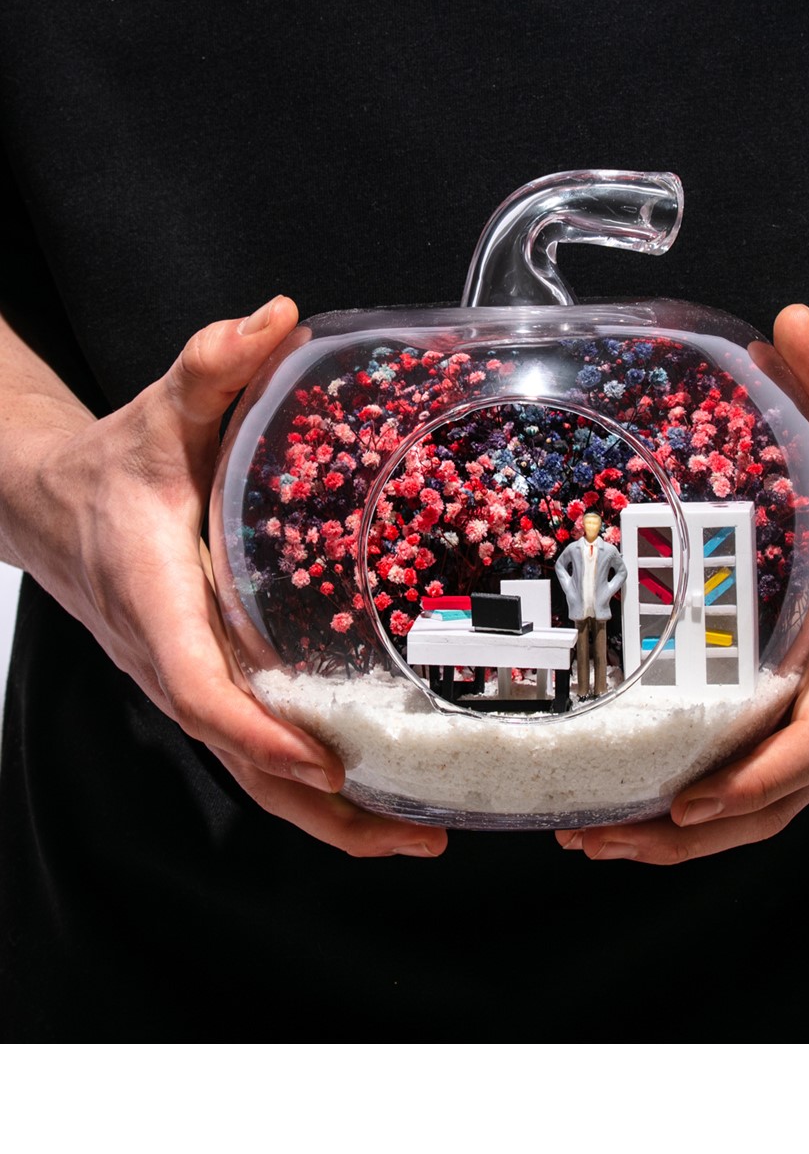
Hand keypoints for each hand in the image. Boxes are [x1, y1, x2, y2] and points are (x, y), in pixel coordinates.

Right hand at [2, 298, 445, 857]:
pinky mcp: (202, 681)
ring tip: (415, 837)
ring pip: (250, 771)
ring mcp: (185, 680)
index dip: (256, 731)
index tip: (323, 762)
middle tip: (415, 837)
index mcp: (156, 597)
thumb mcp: (160, 409)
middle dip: (324, 809)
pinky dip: (309, 783)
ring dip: (328, 816)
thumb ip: (211, 365)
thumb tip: (278, 316)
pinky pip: (252, 747)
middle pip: (240, 760)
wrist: (48, 506)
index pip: (197, 684)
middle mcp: (169, 657)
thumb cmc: (109, 468)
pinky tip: (372, 789)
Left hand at [556, 304, 808, 863]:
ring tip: (592, 838)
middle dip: (690, 828)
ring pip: (769, 809)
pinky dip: (704, 816)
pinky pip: (765, 788)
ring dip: (682, 840)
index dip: (763, 769)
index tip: (692, 797)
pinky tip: (635, 812)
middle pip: (780, 794)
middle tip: (596, 832)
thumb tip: (789, 325)